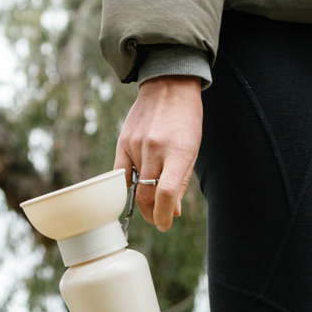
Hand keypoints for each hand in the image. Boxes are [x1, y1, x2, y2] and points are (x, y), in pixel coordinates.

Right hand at [115, 76, 202, 231]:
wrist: (169, 86)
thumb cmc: (185, 121)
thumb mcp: (192, 152)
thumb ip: (180, 183)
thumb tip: (171, 212)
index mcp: (179, 153)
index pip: (166, 193)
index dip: (163, 216)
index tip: (164, 225)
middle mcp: (155, 149)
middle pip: (146, 195)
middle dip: (151, 214)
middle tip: (156, 219)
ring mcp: (137, 144)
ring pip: (134, 186)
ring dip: (142, 200)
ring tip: (150, 200)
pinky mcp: (123, 141)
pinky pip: (119, 173)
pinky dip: (126, 185)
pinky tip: (134, 188)